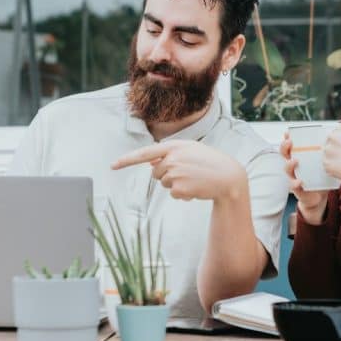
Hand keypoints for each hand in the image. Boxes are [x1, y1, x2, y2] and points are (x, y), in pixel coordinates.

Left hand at [112, 140, 246, 201]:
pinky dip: (184, 194)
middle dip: (168, 175)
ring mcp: (175, 174)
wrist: (228, 177)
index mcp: (174, 146)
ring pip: (164, 183)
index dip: (127, 160)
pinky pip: (174, 194)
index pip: (144, 153)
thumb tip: (151, 165)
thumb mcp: (191, 151)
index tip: (112, 166)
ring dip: (177, 184)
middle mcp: (172, 159)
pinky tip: (197, 188)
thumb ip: (170, 154)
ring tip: (195, 179)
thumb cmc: (209, 162)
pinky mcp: (179, 188)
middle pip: (156, 173)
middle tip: (189, 172)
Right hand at [280, 133, 327, 225]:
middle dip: (285, 147)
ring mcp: (294, 177)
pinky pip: (294, 185)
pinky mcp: (297, 189)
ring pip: (287, 169)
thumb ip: (328, 152)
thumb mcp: (324, 163)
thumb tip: (340, 137)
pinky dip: (295, 183)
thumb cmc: (321, 177)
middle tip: (290, 142)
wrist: (319, 196)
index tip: (289, 132)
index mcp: (299, 157)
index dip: (288, 138)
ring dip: (289, 164)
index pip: (291, 146)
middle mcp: (294, 166)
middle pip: (284, 155)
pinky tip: (300, 181)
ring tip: (294, 161)